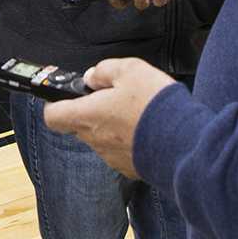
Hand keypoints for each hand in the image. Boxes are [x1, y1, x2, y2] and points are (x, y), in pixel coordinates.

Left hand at [41, 58, 176, 178]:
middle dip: (93, 111)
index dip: (55, 104)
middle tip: (114, 97)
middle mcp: (96, 140)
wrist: (184, 143)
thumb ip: (104, 70)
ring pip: (103, 138)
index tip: (64, 96)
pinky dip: (130, 140)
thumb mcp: (130, 70)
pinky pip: (122, 151)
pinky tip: (148, 129)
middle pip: (80, 125)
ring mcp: (112, 157)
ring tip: (138, 112)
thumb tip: (91, 77)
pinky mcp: (131, 168)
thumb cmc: (155, 106)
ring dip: (114, 126)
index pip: (53, 116)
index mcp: (88, 115)